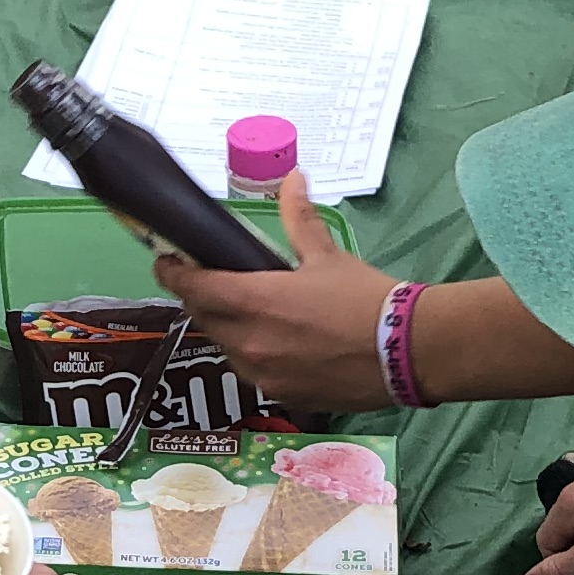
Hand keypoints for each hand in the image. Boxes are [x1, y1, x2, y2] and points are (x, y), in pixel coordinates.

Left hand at [152, 167, 398, 412]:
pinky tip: (278, 345)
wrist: (407, 352)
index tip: (166, 262)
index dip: (173, 273)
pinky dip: (255, 356)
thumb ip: (299, 218)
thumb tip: (294, 178)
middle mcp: (249, 342)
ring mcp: (263, 375)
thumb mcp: (327, 255)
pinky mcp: (282, 396)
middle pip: (205, 319)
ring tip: (250, 315)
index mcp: (255, 301)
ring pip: (227, 348)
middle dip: (203, 299)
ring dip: (228, 329)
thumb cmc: (366, 298)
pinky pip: (252, 373)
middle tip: (211, 284)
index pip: (193, 288)